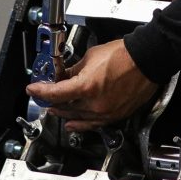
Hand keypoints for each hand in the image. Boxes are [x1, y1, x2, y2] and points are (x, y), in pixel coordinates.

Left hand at [26, 38, 157, 130]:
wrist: (146, 60)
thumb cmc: (124, 55)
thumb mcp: (91, 57)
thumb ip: (75, 70)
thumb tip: (65, 76)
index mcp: (86, 87)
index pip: (55, 94)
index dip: (41, 92)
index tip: (33, 89)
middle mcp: (94, 104)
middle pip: (64, 107)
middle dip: (51, 101)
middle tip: (44, 96)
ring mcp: (105, 112)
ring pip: (77, 118)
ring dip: (64, 113)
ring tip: (55, 109)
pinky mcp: (115, 116)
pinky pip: (93, 124)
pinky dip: (81, 124)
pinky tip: (73, 124)